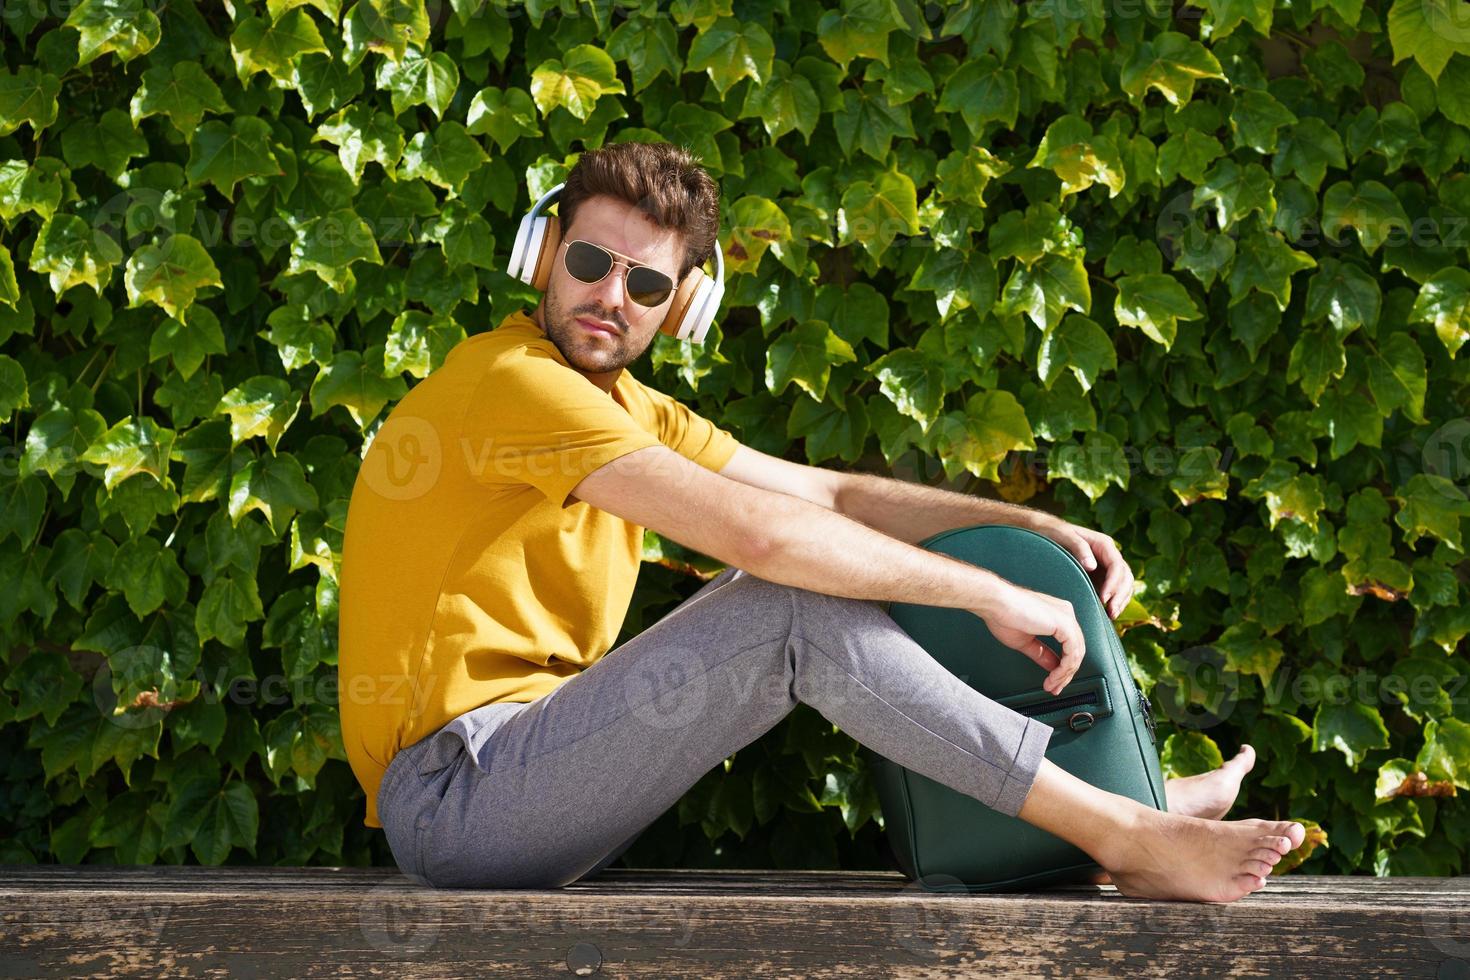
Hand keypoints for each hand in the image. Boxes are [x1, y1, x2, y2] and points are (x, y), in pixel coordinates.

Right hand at [970, 581, 1085, 694]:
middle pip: (1075, 650)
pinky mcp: (1065, 624)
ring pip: (1076, 654)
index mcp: (1057, 615)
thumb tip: (1053, 666)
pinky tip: (1054, 676)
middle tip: (1055, 688)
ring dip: (1064, 674)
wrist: (996, 603)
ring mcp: (1066, 618)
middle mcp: (1065, 614)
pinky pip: (1072, 653)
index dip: (1063, 667)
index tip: (1053, 680)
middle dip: (1065, 674)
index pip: (1069, 645)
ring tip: (1052, 685)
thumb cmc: (1003, 615)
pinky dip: (1064, 668)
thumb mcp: (1026, 641)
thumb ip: (1042, 653)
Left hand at [1029, 516, 1134, 619]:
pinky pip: (1114, 589)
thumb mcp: (1063, 536)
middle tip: (1111, 612)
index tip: (1104, 598)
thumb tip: (1092, 566)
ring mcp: (1105, 566)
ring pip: (1123, 584)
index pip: (1117, 565)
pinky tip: (1108, 613)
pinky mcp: (1099, 576)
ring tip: (1111, 615)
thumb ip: (1079, 548)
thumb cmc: (1052, 532)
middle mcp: (1108, 555)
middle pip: (1125, 576)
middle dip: (1120, 595)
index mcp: (1103, 544)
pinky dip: (1115, 600)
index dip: (1113, 583)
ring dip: (1121, 600)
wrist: (1043, 532)